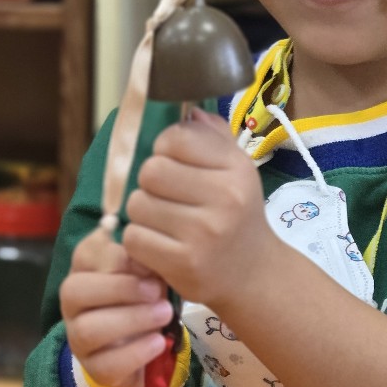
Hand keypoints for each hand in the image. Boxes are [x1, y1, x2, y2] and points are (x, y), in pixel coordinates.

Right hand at [59, 229, 173, 386]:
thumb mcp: (145, 272)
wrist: (147, 345)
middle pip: (74, 291)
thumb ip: (139, 256)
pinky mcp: (94, 368)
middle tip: (156, 291)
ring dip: (131, 319)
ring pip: (88, 330)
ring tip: (164, 314)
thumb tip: (129, 235)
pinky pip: (106, 364)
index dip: (115, 256)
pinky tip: (159, 342)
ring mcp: (78, 338)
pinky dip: (136, 352)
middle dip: (119, 289)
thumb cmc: (144, 297)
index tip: (149, 263)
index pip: (83, 255)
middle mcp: (72, 304)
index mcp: (83, 271)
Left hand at [123, 108, 273, 310]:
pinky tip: (160, 244)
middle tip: (167, 197)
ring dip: (143, 213)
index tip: (176, 165)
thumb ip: (212, 136)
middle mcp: (225, 197)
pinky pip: (134, 237)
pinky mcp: (184, 263)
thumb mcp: (236, 170)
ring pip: (137, 204)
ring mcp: (204, 232)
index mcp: (236, 168)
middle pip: (151, 170)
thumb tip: (186, 111)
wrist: (252, 274)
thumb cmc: (236, 215)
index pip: (176, 138)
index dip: (165, 149)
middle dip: (151, 184)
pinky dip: (140, 242)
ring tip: (165, 223)